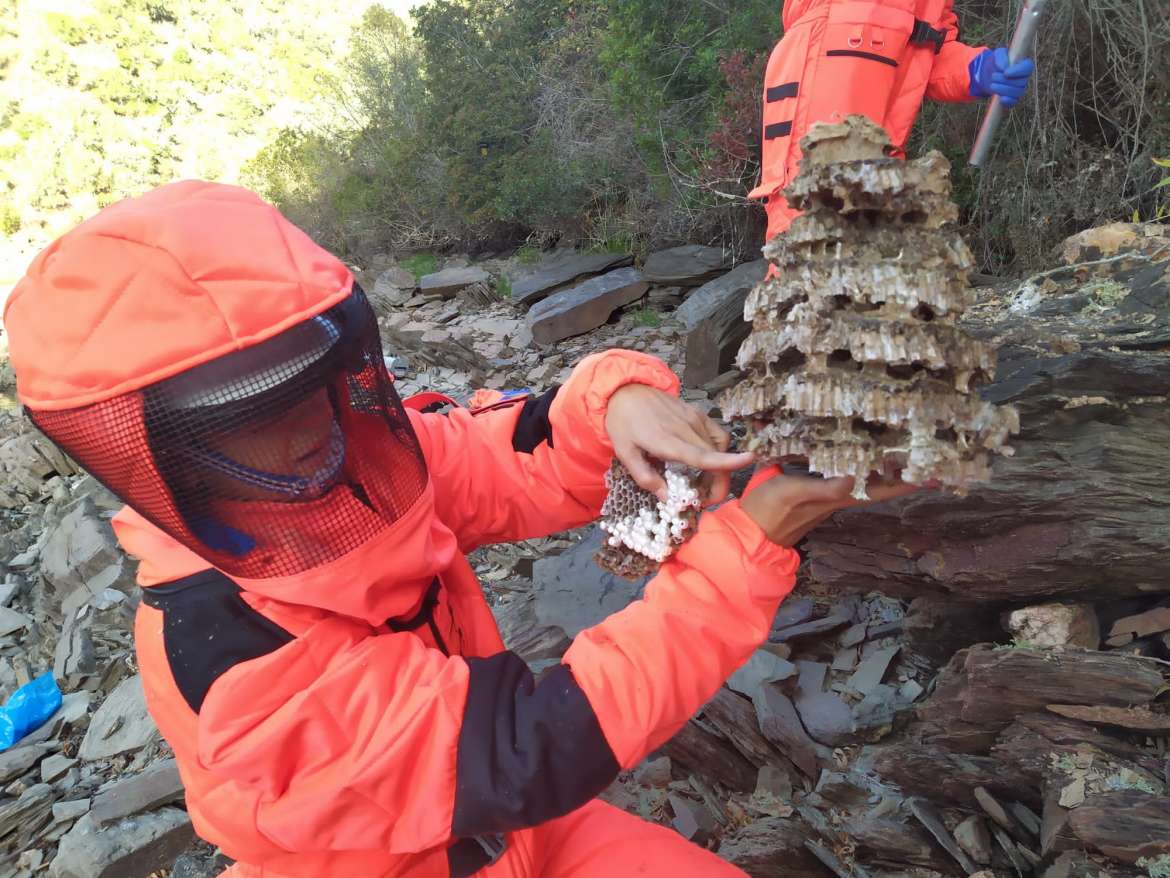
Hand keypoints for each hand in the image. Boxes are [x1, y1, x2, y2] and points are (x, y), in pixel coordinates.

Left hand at [605, 384, 753, 504]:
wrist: (626, 390)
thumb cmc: (623, 422)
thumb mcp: (625, 453)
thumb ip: (645, 477)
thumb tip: (667, 498)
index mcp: (668, 441)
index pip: (702, 455)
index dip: (725, 462)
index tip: (748, 461)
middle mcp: (686, 429)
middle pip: (715, 458)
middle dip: (716, 484)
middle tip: (704, 500)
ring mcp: (694, 419)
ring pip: (719, 448)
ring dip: (718, 469)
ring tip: (703, 482)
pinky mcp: (697, 413)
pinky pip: (718, 434)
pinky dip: (719, 449)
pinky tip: (708, 457)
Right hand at [740, 465, 922, 546]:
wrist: (751, 530)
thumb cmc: (768, 510)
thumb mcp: (790, 493)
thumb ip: (821, 488)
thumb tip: (853, 478)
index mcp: (839, 495)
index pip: (882, 487)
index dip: (909, 480)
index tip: (938, 474)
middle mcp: (841, 494)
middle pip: (883, 484)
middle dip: (908, 473)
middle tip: (934, 460)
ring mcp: (831, 494)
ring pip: (869, 480)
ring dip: (890, 469)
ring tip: (911, 455)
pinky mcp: (820, 490)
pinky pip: (851, 475)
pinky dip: (865, 466)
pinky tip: (867, 458)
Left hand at [967, 47, 1034, 106]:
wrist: (990, 73)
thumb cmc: (997, 62)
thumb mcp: (997, 55)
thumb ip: (1001, 57)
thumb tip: (1004, 68)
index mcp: (1023, 65)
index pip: (1028, 68)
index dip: (1018, 71)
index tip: (1006, 72)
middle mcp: (1024, 78)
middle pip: (1021, 82)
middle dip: (1005, 81)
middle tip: (993, 76)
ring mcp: (1019, 89)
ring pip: (1017, 92)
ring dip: (1003, 90)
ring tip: (992, 85)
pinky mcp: (1013, 98)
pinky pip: (1014, 102)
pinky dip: (1008, 101)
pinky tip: (1001, 98)